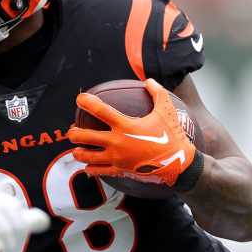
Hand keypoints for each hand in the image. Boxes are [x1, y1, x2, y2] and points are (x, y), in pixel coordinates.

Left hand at [67, 78, 196, 186]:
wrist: (179, 163)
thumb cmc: (172, 135)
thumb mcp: (167, 110)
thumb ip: (157, 92)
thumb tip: (148, 80)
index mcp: (125, 125)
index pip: (100, 111)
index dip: (87, 102)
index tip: (79, 99)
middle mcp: (117, 142)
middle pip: (85, 137)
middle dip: (74, 133)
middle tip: (72, 131)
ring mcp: (117, 158)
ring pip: (88, 157)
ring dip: (79, 153)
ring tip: (76, 150)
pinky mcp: (120, 170)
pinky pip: (100, 171)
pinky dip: (91, 168)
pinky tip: (88, 167)